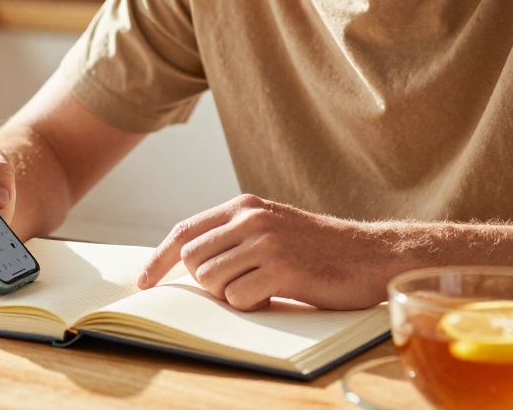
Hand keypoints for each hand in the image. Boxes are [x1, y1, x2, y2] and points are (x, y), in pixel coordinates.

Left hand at [137, 194, 388, 310]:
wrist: (369, 255)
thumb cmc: (317, 249)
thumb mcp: (271, 226)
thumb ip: (232, 234)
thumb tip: (185, 259)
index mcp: (243, 207)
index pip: (183, 232)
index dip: (158, 259)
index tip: (144, 282)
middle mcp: (250, 219)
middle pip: (192, 260)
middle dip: (205, 283)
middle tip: (238, 287)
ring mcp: (266, 242)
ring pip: (211, 281)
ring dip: (229, 295)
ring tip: (261, 288)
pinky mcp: (282, 269)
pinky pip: (239, 298)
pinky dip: (251, 305)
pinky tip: (274, 296)